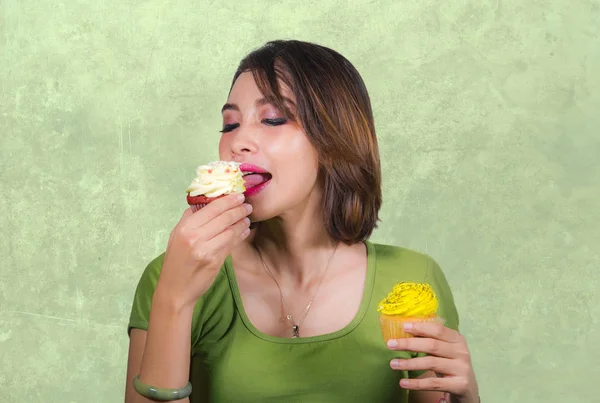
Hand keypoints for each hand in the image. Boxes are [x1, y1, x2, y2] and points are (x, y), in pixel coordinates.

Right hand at [156, 193, 251, 308]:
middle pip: (224, 217)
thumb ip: (189, 219)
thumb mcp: (175, 236)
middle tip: (248, 205)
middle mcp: (195, 237)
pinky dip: (240, 236)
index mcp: (185, 228)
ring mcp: (206, 249)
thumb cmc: (176, 261)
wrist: (175, 290)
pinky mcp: (215, 261)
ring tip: (247, 217)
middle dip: (239, 209)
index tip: (238, 195)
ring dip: (242, 222)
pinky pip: (231, 244)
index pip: (211, 208)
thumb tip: (203, 203)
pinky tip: (245, 231)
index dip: (228, 200)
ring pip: (230, 230)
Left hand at [387, 322, 478, 402]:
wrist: (467, 388)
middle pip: (432, 345)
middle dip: (409, 344)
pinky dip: (416, 383)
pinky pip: (434, 383)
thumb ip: (430, 340)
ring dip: (409, 363)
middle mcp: (462, 352)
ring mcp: (462, 369)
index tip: (403, 327)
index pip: (438, 330)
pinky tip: (403, 382)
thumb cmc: (450, 364)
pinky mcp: (459, 385)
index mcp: (457, 339)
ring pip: (431, 363)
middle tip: (390, 344)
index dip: (420, 327)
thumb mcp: (444, 350)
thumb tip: (404, 330)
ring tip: (393, 364)